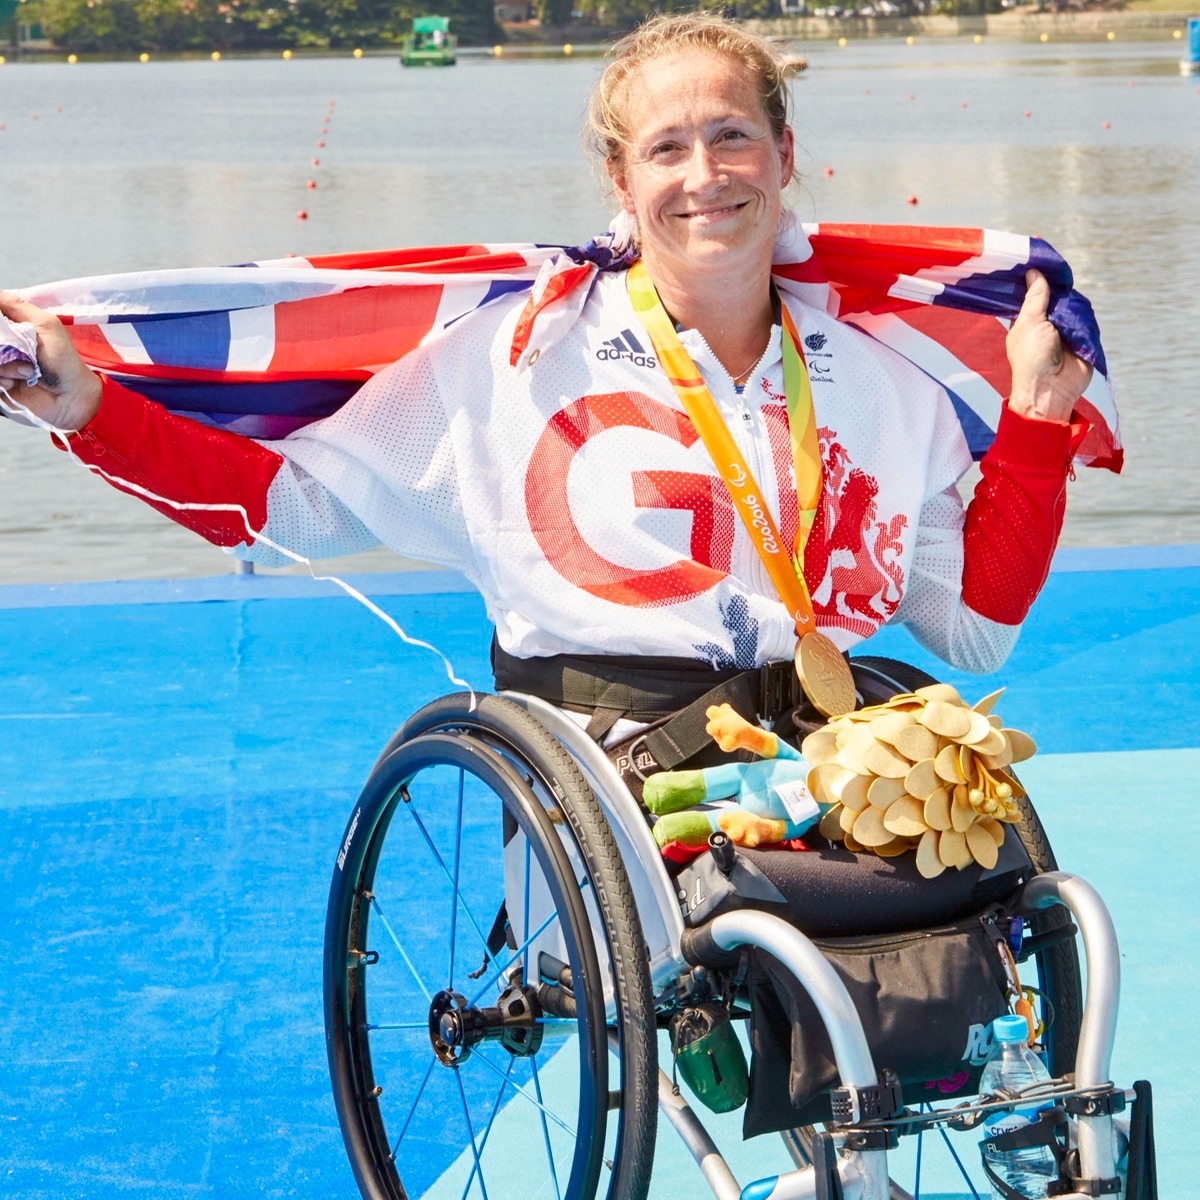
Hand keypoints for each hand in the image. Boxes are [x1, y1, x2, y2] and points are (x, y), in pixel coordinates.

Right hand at [0, 292, 102, 431]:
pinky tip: (13, 384)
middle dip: (2, 347)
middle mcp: (1, 347)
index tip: (5, 332)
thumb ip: (16, 306)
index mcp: (8, 328)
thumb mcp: (45, 325)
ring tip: (26, 372)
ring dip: (2, 366)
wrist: (72, 398)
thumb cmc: (63, 360)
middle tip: (18, 352)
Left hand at [1005, 269, 1092, 422]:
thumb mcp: (1029, 323)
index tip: (1039, 255)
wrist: (1051, 389)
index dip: (1036, 275)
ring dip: (1071, 304)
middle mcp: (1046, 321)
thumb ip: (1034, 297)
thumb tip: (1033, 272)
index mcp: (1027, 319)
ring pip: (1073, 303)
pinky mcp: (1082, 335)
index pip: (1033, 291)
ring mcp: (1065, 328)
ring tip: (1064, 310)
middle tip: (1058, 273)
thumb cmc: (1031, 358)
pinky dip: (1084, 316)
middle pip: (1056, 294)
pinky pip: (1087, 317)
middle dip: (1058, 286)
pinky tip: (1078, 315)